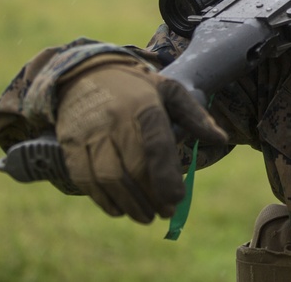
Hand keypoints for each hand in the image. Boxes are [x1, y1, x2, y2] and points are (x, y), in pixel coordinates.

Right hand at [55, 62, 227, 222]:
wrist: (85, 73)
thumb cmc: (136, 88)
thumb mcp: (170, 90)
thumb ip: (195, 116)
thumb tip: (220, 138)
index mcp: (144, 106)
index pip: (156, 145)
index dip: (166, 176)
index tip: (178, 199)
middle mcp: (115, 120)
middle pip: (132, 167)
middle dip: (151, 196)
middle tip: (166, 212)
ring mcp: (90, 133)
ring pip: (108, 177)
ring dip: (129, 203)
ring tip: (146, 216)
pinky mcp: (70, 144)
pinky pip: (85, 179)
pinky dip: (103, 200)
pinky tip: (120, 210)